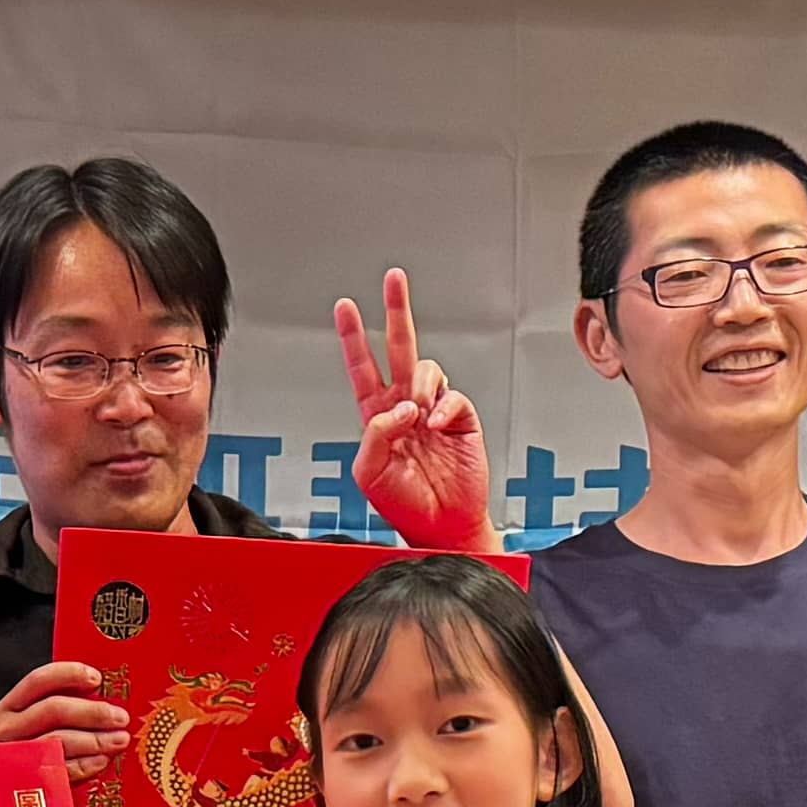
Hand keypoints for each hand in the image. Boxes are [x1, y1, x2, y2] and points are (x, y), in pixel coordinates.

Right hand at [0, 657, 132, 797]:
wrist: (23, 804)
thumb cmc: (43, 754)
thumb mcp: (46, 726)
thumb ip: (67, 708)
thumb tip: (107, 695)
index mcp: (10, 708)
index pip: (39, 681)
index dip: (70, 674)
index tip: (97, 679)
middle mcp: (7, 730)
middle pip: (53, 709)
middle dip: (92, 712)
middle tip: (120, 717)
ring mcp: (16, 757)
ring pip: (58, 740)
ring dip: (95, 739)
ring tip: (119, 740)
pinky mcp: (27, 783)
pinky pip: (60, 770)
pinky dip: (86, 764)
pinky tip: (102, 760)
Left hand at [332, 271, 497, 554]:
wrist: (442, 526)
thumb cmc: (404, 504)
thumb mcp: (369, 472)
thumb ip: (374, 434)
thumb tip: (398, 405)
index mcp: (377, 416)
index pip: (362, 367)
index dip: (353, 337)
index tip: (345, 307)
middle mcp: (405, 406)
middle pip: (399, 347)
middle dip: (396, 311)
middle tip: (394, 279)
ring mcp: (433, 410)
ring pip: (427, 369)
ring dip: (420, 385)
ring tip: (419, 416)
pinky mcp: (460, 418)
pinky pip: (452, 396)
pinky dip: (443, 407)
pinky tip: (436, 425)